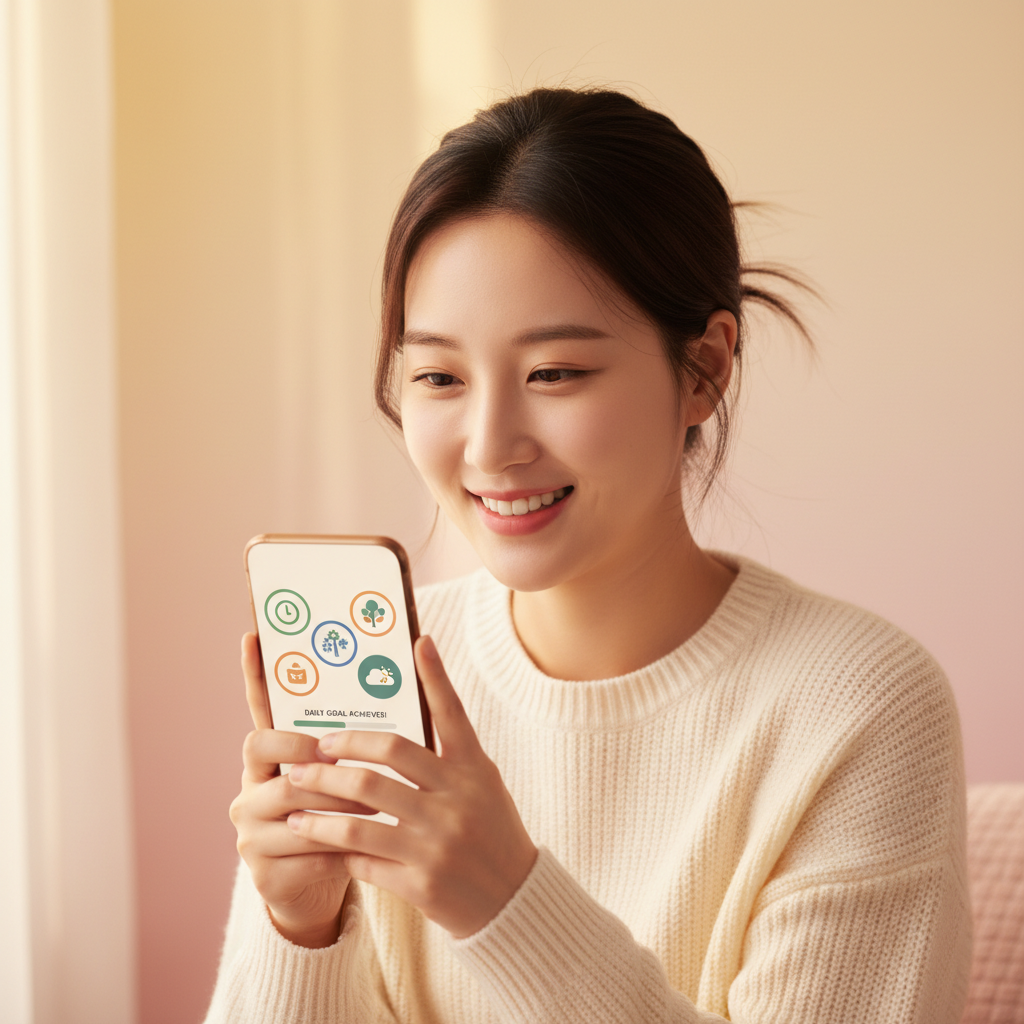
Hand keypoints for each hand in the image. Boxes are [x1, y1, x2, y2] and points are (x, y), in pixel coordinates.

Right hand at [229, 633, 374, 946]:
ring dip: (341, 804)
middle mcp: (250, 788)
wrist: (318, 888)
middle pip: (270, 753)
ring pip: (295, 805)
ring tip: (380, 804)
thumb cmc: (341, 822)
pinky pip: (307, 851)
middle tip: (347, 757)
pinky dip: (343, 847)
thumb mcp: (342, 781)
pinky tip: (370, 849)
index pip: (258, 711)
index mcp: (269, 759)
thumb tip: (389, 688)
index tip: (252, 637)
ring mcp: (251, 830)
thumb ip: (352, 745)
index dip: (254, 676)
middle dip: (314, 754)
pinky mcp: (264, 871)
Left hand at [285, 636, 537, 938]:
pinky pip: (363, 860)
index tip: (418, 642)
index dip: (436, 676)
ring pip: (359, 815)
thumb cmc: (491, 832)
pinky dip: (336, 849)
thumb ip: (447, 756)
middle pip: (383, 762)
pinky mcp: (421, 883)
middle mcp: (456, 800)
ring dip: (318, 806)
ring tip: (293, 798)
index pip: (451, 714)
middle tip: (307, 754)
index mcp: (473, 770)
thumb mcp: (482, 785)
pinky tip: (317, 839)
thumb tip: (407, 715)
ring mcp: (437, 843)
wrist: (513, 900)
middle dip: (335, 756)